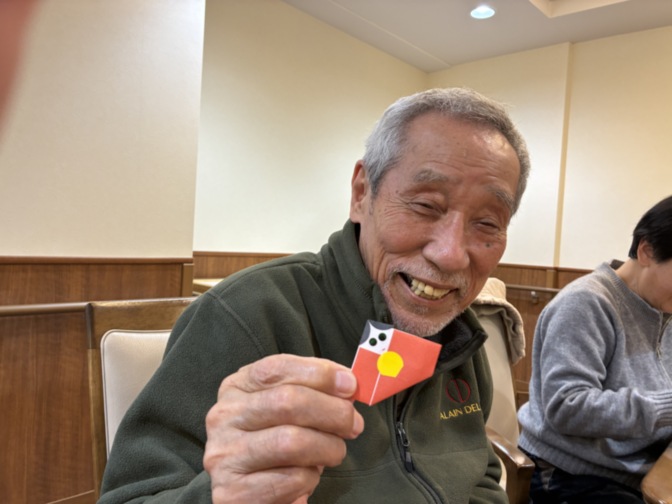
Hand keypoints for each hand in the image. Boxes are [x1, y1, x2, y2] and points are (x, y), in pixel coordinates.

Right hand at [204, 354, 363, 503]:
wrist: (240, 491)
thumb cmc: (270, 442)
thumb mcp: (281, 408)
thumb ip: (310, 391)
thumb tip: (347, 387)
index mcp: (236, 387)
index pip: (277, 369)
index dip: (320, 374)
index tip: (350, 385)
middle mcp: (224, 417)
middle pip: (288, 402)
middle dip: (333, 412)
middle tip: (354, 425)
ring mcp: (225, 454)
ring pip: (292, 442)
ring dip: (328, 448)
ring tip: (334, 452)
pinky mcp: (234, 492)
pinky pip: (290, 479)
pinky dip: (310, 478)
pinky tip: (307, 476)